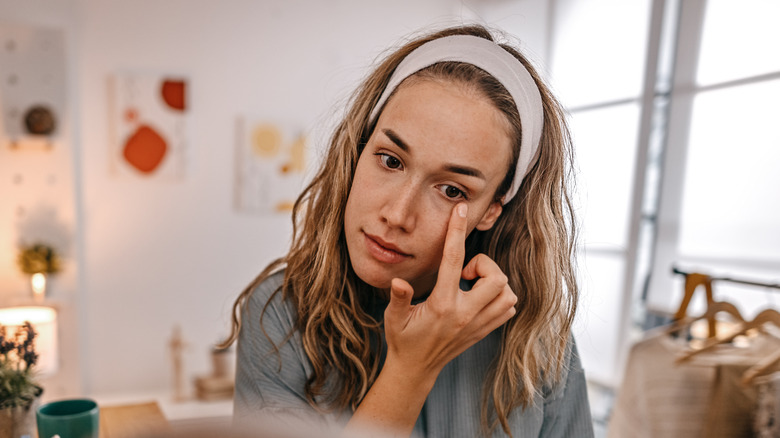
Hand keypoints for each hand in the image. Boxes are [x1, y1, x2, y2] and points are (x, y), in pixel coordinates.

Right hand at [383, 203, 517, 376]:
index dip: (456, 230)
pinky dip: (500, 297)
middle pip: (496, 278)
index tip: (460, 210)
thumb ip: (398, 298)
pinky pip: (508, 308)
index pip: (453, 260)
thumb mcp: (393, 318)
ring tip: (472, 285)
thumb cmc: (403, 339)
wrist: (416, 369)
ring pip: (507, 293)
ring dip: (494, 282)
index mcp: (441, 305)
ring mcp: (478, 324)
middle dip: (484, 265)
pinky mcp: (485, 331)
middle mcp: (465, 315)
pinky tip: (480, 297)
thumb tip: (399, 281)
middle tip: (465, 272)